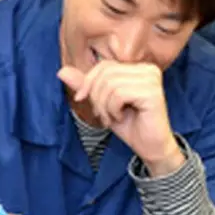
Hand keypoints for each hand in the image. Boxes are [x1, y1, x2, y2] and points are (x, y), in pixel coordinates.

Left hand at [57, 61, 184, 175]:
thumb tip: (61, 71)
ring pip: (110, 84)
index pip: (104, 66)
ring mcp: (152, 80)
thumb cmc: (130, 125)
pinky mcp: (152, 93)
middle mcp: (148, 69)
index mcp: (138, 68)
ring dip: (104, 106)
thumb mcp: (102, 103)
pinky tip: (121, 118)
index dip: (88, 82)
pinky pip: (118, 94)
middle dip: (96, 97)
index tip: (82, 99)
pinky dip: (113, 110)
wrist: (150, 148)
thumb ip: (85, 86)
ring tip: (112, 118)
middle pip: (105, 74)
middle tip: (103, 115)